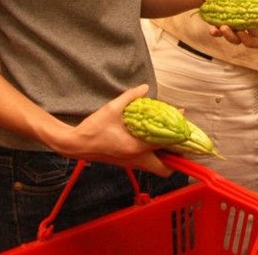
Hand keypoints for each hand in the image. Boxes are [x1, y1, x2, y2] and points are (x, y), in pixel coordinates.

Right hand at [56, 84, 172, 176]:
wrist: (75, 145)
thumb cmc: (93, 128)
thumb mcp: (112, 108)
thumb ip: (130, 96)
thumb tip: (145, 87)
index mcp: (136, 147)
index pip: (166, 144)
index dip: (178, 133)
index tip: (182, 120)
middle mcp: (137, 159)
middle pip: (166, 169)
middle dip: (177, 157)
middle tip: (179, 139)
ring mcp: (131, 164)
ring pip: (158, 168)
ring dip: (166, 157)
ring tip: (169, 139)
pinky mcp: (127, 164)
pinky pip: (148, 164)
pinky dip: (155, 155)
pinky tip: (152, 139)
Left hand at [202, 0, 257, 47]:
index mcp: (254, 9)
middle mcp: (246, 20)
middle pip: (255, 39)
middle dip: (250, 42)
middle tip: (241, 35)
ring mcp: (234, 25)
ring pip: (237, 40)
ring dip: (231, 37)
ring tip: (223, 27)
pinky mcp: (220, 26)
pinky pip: (220, 35)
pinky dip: (217, 34)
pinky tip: (212, 30)